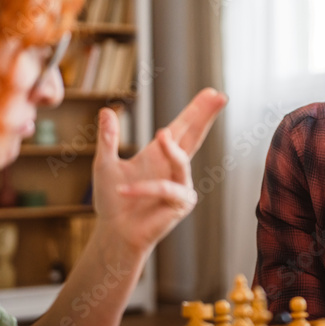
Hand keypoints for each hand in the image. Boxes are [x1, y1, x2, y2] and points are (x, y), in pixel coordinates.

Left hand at [91, 88, 226, 254]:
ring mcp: (181, 185)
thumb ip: (108, 139)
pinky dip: (143, 189)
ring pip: (182, 161)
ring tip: (160, 135)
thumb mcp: (105, 164)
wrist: (115, 233)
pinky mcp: (180, 203)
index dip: (196, 111)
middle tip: (219, 96)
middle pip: (195, 136)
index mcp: (160, 154)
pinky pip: (164, 188)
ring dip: (172, 149)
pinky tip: (125, 190)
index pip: (182, 127)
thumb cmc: (113, 202)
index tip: (212, 92)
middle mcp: (175, 167)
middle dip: (205, 116)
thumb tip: (105, 110)